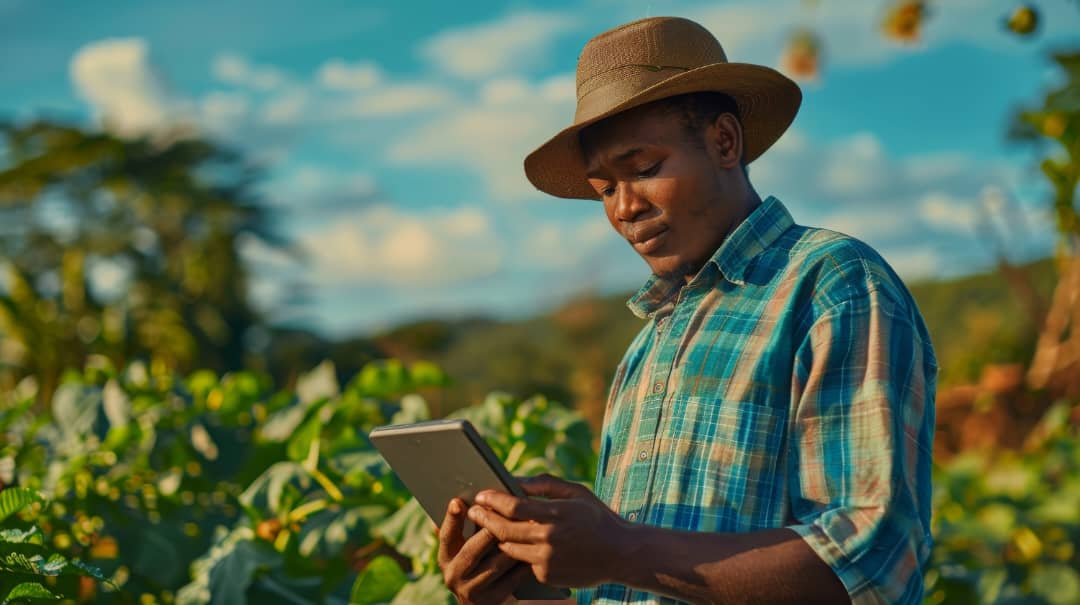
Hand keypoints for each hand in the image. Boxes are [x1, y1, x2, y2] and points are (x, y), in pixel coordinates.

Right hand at [438, 497, 532, 604]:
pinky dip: (524, 561)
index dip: (452, 519)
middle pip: (474, 548)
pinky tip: (536, 548)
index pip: (446, 535)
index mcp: (446, 557)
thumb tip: (473, 497)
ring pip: (497, 562)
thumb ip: (470, 526)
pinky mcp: (492, 599)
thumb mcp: (469, 547)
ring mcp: (471, 590)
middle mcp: (454, 575)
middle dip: (492, 528)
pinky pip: (512, 577)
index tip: (458, 501)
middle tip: (509, 510)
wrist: (489, 600)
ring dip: (514, 544)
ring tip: (529, 524)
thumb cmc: (482, 562)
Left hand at [468, 473, 631, 587]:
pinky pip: (523, 563)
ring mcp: (547, 560)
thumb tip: (516, 480)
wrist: (621, 554)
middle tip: (473, 510)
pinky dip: (517, 552)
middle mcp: (550, 539)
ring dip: (496, 538)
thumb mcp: (576, 493)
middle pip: (505, 530)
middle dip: (485, 519)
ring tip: (485, 526)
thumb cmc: (597, 517)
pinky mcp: (547, 576)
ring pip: (509, 549)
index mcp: (557, 514)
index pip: (514, 506)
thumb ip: (545, 485)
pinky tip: (508, 543)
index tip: (481, 494)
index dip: (493, 500)